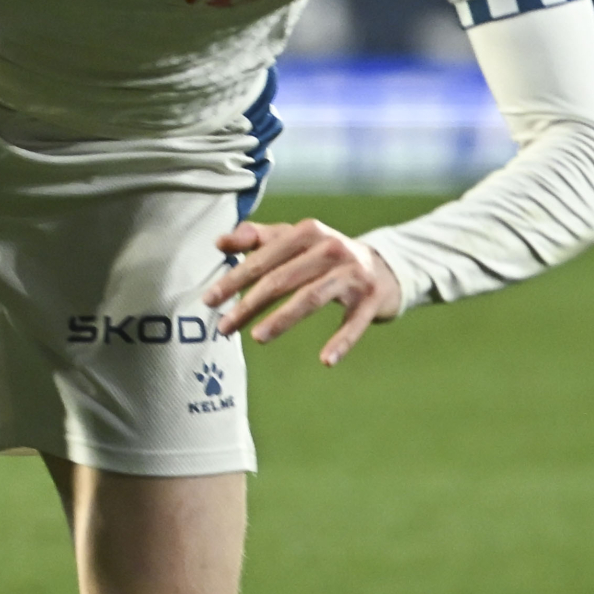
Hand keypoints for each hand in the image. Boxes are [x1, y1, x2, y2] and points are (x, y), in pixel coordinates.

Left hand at [207, 216, 402, 366]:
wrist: (384, 266)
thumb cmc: (325, 255)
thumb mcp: (294, 240)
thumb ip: (257, 238)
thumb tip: (219, 242)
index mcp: (307, 232)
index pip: (263, 258)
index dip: (234, 279)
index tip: (209, 300)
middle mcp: (330, 248)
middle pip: (282, 279)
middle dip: (249, 304)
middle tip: (223, 327)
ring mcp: (353, 274)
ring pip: (311, 298)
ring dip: (283, 319)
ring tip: (257, 338)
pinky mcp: (372, 298)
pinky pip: (354, 323)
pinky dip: (341, 342)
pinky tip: (325, 360)